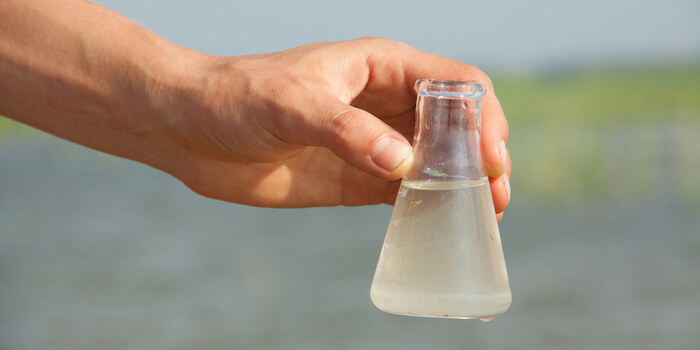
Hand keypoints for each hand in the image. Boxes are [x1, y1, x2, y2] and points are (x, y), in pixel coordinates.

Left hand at [169, 38, 510, 216]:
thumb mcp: (291, 104)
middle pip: (457, 125)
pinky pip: (404, 193)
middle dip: (483, 156)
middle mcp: (385, 103)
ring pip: (437, 162)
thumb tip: (404, 164)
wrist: (190, 129)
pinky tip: (440, 225)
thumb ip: (347, 131)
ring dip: (463, 186)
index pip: (455, 85)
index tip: (488, 157)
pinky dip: (427, 207)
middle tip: (494, 194)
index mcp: (382, 67)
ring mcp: (372, 143)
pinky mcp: (355, 179)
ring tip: (484, 215)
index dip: (482, 117)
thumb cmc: (236, 96)